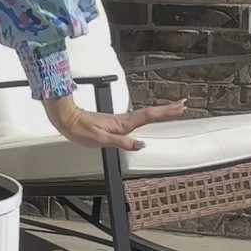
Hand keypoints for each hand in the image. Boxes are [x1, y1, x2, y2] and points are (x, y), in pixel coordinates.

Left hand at [43, 94, 185, 153]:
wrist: (67, 119)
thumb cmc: (80, 129)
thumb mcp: (100, 140)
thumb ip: (121, 142)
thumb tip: (140, 145)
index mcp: (122, 124)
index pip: (148, 117)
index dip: (164, 112)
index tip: (179, 107)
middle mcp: (123, 120)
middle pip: (150, 114)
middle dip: (167, 110)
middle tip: (183, 105)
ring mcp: (120, 121)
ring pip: (144, 115)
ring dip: (160, 112)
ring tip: (173, 110)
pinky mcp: (116, 123)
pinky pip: (137, 119)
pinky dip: (147, 117)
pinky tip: (150, 119)